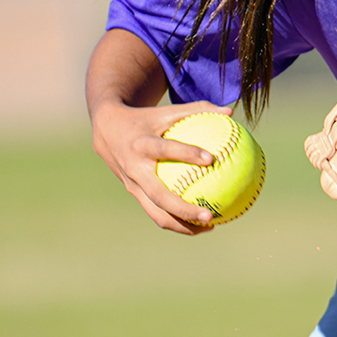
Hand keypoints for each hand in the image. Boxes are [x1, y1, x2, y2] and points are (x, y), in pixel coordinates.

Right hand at [85, 27, 232, 233]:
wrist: (106, 130)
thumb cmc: (144, 119)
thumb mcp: (165, 111)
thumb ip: (197, 110)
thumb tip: (230, 112)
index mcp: (142, 144)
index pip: (165, 149)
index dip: (186, 153)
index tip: (211, 158)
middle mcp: (135, 168)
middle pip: (159, 195)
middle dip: (184, 209)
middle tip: (210, 216)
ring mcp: (133, 185)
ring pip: (157, 212)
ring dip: (183, 225)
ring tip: (211, 226)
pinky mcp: (135, 194)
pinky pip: (157, 212)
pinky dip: (178, 221)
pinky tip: (201, 222)